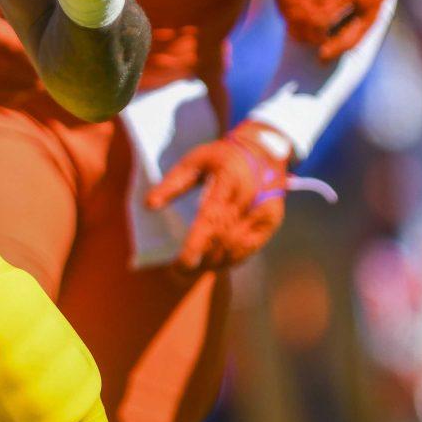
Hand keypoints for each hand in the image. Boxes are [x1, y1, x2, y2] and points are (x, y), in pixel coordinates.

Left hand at [146, 122, 295, 271]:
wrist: (264, 151)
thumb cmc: (221, 157)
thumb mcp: (194, 161)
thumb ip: (172, 184)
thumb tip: (150, 205)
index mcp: (229, 179)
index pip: (211, 219)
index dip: (196, 245)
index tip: (180, 264)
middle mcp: (250, 196)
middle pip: (223, 238)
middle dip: (201, 259)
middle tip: (180, 270)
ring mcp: (265, 210)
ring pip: (237, 247)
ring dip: (215, 262)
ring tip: (195, 268)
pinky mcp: (272, 220)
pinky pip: (250, 248)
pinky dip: (232, 259)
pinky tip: (216, 262)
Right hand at [273, 0, 409, 59]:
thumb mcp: (371, 15)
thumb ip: (347, 40)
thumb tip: (322, 57)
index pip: (315, 22)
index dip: (312, 37)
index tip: (317, 42)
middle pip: (297, 11)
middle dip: (297, 30)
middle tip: (304, 37)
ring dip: (287, 15)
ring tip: (297, 24)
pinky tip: (290, 4)